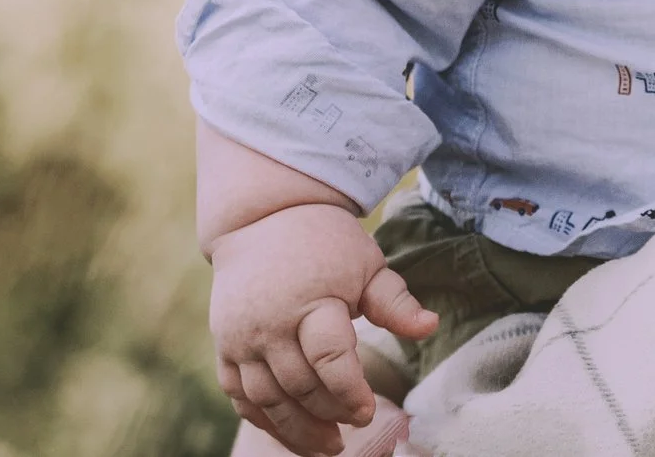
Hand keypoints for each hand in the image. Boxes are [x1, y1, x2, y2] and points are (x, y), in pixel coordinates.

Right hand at [210, 202, 437, 455]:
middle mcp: (269, 324)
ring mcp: (241, 339)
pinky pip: (240, 397)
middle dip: (329, 414)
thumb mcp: (366, 263)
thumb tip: (430, 327)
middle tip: (353, 428)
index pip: (329, 359)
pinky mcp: (225, 348)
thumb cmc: (325, 243)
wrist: (261, 220)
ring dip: (296, 430)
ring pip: (267, 400)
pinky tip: (289, 432)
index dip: (350, 392)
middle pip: (300, 385)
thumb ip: (394, 302)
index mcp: (310, 301)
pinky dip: (264, 420)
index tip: (367, 412)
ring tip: (326, 445)